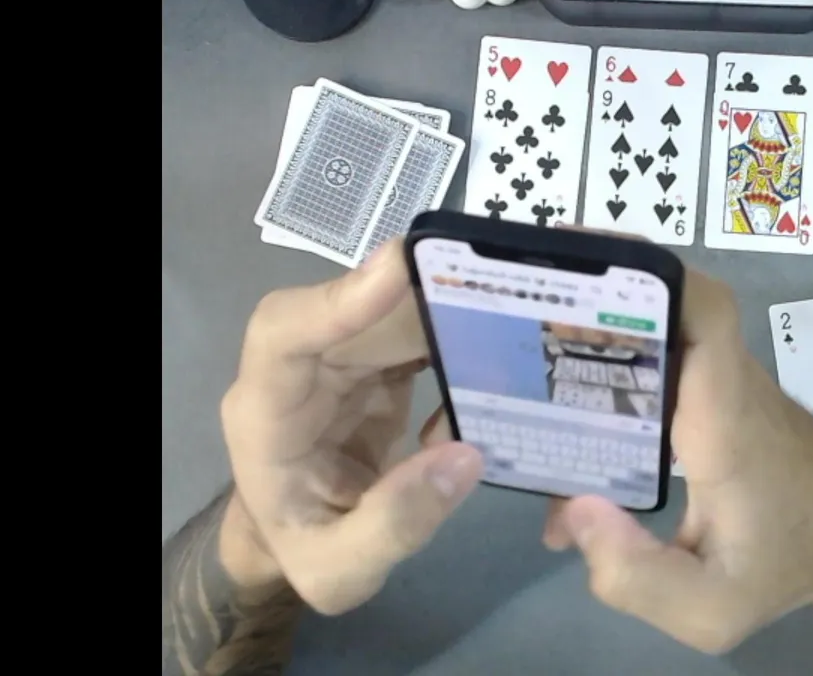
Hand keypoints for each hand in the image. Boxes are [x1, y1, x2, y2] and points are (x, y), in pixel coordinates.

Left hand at [219, 241, 482, 614]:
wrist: (294, 542)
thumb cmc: (305, 551)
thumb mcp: (340, 570)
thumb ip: (394, 523)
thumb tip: (467, 456)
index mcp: (267, 414)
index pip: (284, 333)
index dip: (340, 297)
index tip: (399, 268)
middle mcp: (299, 371)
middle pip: (357, 312)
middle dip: (425, 297)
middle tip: (504, 290)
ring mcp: (339, 361)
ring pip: (393, 312)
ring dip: (452, 308)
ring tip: (519, 314)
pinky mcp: (374, 364)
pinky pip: (416, 331)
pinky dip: (458, 333)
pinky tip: (501, 348)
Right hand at [542, 268, 812, 652]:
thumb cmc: (789, 563)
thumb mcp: (712, 609)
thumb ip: (638, 578)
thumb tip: (572, 512)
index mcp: (725, 419)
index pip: (707, 314)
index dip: (654, 274)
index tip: (585, 262)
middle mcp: (720, 385)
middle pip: (664, 307)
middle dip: (592, 293)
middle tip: (510, 305)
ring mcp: (716, 386)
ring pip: (654, 336)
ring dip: (593, 332)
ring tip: (515, 348)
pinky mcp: (709, 399)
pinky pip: (657, 368)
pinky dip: (610, 375)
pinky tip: (560, 420)